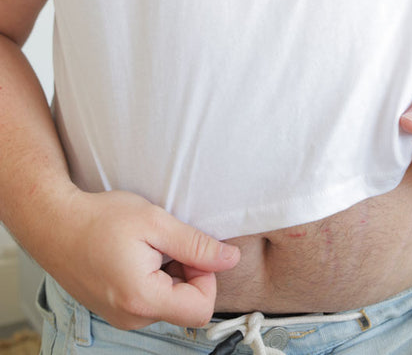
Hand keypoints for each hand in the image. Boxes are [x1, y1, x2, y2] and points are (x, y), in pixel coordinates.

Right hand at [49, 190, 239, 329]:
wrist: (54, 223)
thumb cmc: (100, 218)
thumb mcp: (155, 222)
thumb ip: (196, 245)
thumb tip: (230, 259)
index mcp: (143, 300)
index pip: (201, 309)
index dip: (206, 276)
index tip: (188, 249)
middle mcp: (132, 318)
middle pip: (186, 306)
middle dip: (187, 273)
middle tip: (165, 242)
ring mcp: (121, 317)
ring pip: (169, 303)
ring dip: (170, 274)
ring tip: (147, 247)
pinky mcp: (115, 310)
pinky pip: (150, 301)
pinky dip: (153, 278)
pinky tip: (136, 255)